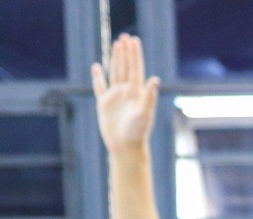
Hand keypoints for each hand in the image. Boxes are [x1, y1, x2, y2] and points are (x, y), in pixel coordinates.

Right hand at [92, 34, 159, 152]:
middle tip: (125, 37)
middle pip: (125, 67)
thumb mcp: (145, 113)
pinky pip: (99, 86)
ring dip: (115, 59)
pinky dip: (98, 77)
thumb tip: (155, 79)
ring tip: (116, 45)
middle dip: (126, 52)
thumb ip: (149, 96)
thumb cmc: (138, 132)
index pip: (136, 68)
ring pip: (114, 73)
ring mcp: (115, 97)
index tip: (134, 40)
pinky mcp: (104, 104)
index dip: (135, 54)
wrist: (126, 146)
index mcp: (137, 92)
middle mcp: (126, 92)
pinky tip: (97, 67)